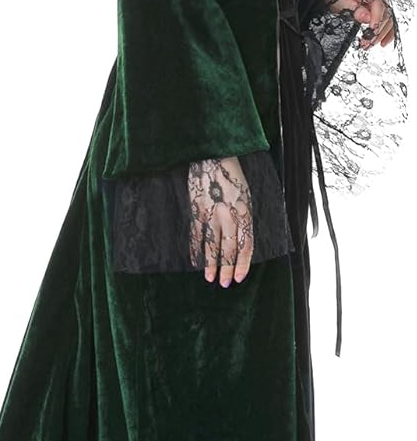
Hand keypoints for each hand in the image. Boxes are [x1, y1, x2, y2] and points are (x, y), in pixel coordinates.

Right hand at [188, 156, 253, 285]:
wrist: (212, 156)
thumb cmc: (232, 175)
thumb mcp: (246, 195)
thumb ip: (244, 217)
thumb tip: (242, 240)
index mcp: (244, 212)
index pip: (245, 244)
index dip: (243, 263)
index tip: (239, 278)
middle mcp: (229, 215)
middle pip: (228, 249)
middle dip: (227, 269)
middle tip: (224, 284)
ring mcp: (211, 214)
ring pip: (211, 245)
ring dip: (211, 264)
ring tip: (209, 278)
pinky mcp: (196, 210)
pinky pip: (196, 235)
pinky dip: (195, 249)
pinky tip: (195, 261)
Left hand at [321, 0, 394, 48]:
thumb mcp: (341, 0)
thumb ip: (354, 8)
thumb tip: (367, 18)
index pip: (379, 5)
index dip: (377, 19)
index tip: (372, 30)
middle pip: (386, 15)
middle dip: (377, 31)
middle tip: (367, 43)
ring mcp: (381, 5)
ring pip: (388, 21)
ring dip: (381, 35)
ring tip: (369, 45)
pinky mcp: (380, 13)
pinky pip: (388, 23)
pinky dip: (387, 34)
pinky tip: (383, 43)